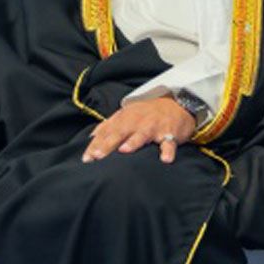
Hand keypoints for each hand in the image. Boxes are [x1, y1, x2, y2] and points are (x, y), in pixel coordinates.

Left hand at [82, 96, 197, 164]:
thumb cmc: (147, 114)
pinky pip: (169, 143)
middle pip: (120, 132)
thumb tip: (90, 137)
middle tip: (98, 156)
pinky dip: (168, 151)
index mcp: (124, 118)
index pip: (106, 132)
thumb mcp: (126, 115)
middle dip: (108, 144)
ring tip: (124, 150)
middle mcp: (137, 122)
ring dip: (133, 142)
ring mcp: (154, 127)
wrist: (177, 103)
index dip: (95, 145)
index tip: (86, 158)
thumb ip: (108, 126)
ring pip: (142, 135)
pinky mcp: (170, 133)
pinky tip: (165, 159)